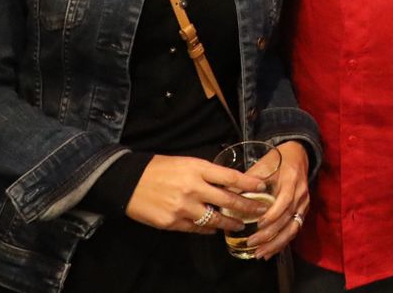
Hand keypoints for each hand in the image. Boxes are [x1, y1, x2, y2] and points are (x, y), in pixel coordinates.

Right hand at [124, 154, 275, 233]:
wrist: (129, 182)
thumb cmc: (159, 168)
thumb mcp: (185, 163)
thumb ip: (206, 173)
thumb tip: (228, 182)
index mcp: (197, 169)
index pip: (230, 177)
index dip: (249, 183)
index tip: (263, 187)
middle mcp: (193, 188)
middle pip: (228, 200)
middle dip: (248, 207)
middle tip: (260, 211)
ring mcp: (183, 207)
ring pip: (215, 219)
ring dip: (230, 223)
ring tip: (240, 224)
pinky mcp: (172, 223)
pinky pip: (197, 228)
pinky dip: (208, 228)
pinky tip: (214, 228)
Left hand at [228, 140, 311, 259]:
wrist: (298, 154)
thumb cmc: (278, 159)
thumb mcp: (263, 164)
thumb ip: (248, 181)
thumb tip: (226, 194)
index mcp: (291, 180)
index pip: (285, 201)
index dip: (273, 214)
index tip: (258, 224)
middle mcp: (300, 193)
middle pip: (288, 218)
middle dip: (270, 234)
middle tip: (252, 243)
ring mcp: (304, 203)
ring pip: (293, 228)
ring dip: (276, 243)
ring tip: (260, 253)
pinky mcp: (303, 210)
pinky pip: (294, 229)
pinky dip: (282, 242)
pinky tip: (269, 251)